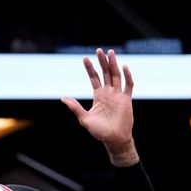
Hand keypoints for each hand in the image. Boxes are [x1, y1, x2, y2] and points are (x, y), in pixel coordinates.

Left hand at [61, 49, 138, 165]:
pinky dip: (127, 76)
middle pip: (105, 73)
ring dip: (114, 64)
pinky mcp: (127, 100)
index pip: (93, 77)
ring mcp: (118, 95)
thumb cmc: (99, 131)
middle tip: (99, 50)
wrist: (114, 139)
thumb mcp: (84, 118)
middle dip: (102, 62)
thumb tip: (62, 97)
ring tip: (110, 52)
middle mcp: (108, 93)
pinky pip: (128, 85)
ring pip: (116, 76)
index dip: (89, 68)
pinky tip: (124, 67)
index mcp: (98, 95)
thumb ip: (75, 107)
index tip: (84, 58)